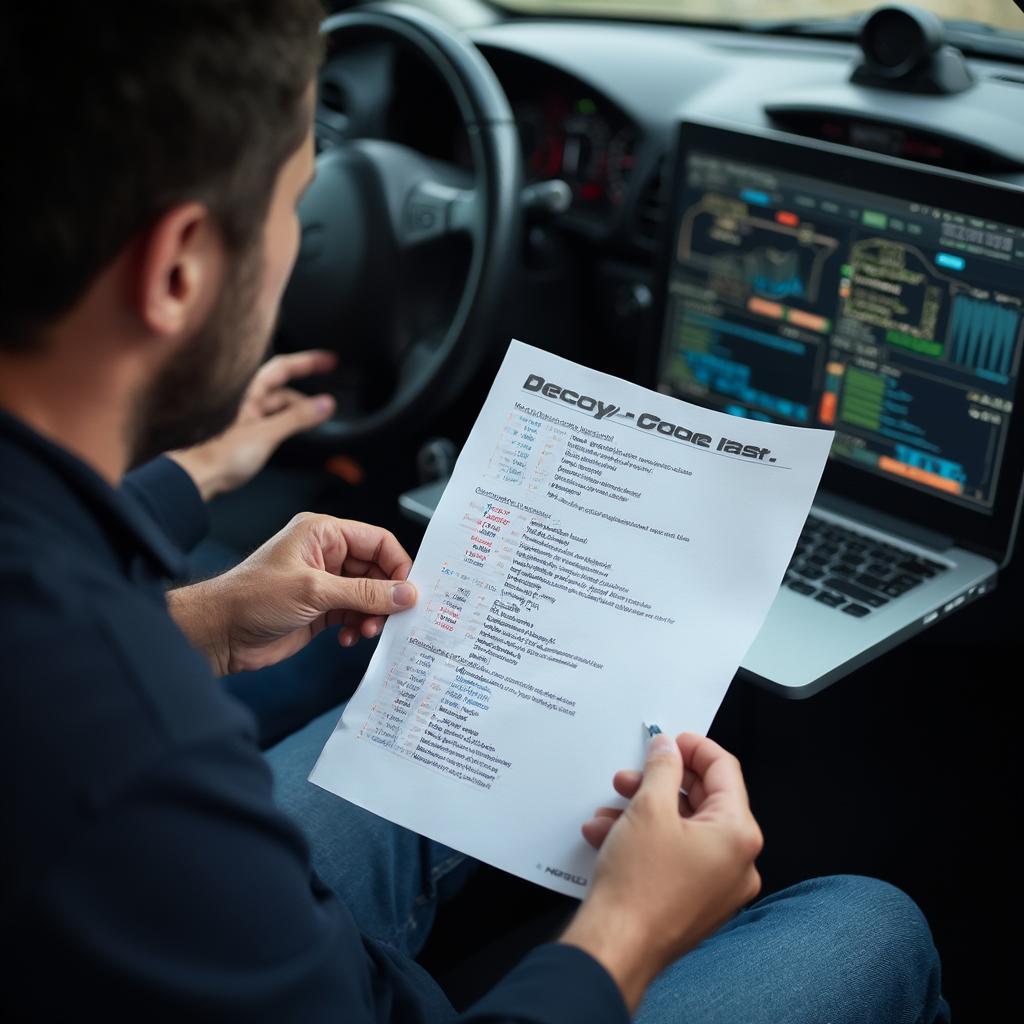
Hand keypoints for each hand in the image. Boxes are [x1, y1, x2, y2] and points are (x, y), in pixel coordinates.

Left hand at [168, 350, 337, 499]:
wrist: (192, 479)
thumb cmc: (217, 455)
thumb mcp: (266, 434)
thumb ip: (298, 418)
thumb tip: (326, 403)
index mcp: (245, 391)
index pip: (283, 367)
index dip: (308, 362)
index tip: (330, 361)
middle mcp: (242, 399)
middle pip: (281, 390)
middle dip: (305, 397)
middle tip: (327, 404)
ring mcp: (240, 417)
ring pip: (275, 408)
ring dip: (294, 414)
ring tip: (313, 424)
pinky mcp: (238, 434)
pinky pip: (268, 422)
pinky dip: (283, 425)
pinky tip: (290, 434)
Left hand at [168, 512, 416, 675]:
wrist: (218, 634)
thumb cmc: (253, 598)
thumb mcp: (314, 592)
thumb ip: (364, 594)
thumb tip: (406, 594)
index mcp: (324, 534)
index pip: (378, 541)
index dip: (398, 565)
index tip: (411, 591)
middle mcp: (327, 555)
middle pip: (377, 571)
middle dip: (386, 596)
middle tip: (392, 619)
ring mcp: (324, 583)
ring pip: (368, 596)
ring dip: (373, 615)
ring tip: (366, 631)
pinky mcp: (320, 609)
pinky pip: (354, 614)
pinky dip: (357, 626)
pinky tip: (348, 638)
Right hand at [560, 733, 762, 1012]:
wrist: (617, 948)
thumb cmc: (638, 883)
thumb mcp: (648, 807)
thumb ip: (663, 768)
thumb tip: (668, 748)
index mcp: (739, 834)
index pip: (725, 770)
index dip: (694, 747)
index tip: (669, 739)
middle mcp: (738, 862)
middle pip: (703, 800)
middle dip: (661, 783)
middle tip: (630, 774)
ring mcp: (718, 887)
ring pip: (683, 830)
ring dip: (644, 812)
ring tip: (609, 810)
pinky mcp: (695, 903)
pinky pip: (675, 856)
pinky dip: (645, 840)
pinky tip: (606, 836)